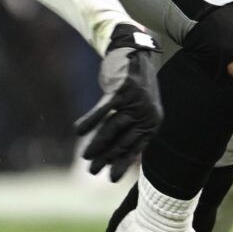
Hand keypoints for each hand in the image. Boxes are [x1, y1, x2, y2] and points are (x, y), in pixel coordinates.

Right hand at [75, 23, 162, 180]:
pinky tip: (79, 131)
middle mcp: (146, 114)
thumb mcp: (142, 108)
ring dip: (97, 144)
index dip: (122, 163)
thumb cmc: (135, 85)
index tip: (111, 178)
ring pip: (111, 128)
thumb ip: (134, 128)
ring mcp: (135, 102)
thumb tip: (122, 156)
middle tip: (92, 171)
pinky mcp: (122, 90)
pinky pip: (103, 109)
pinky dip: (90, 120)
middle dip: (106, 158)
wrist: (135, 53)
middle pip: (122, 141)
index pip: (135, 147)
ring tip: (85, 156)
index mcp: (153, 122)